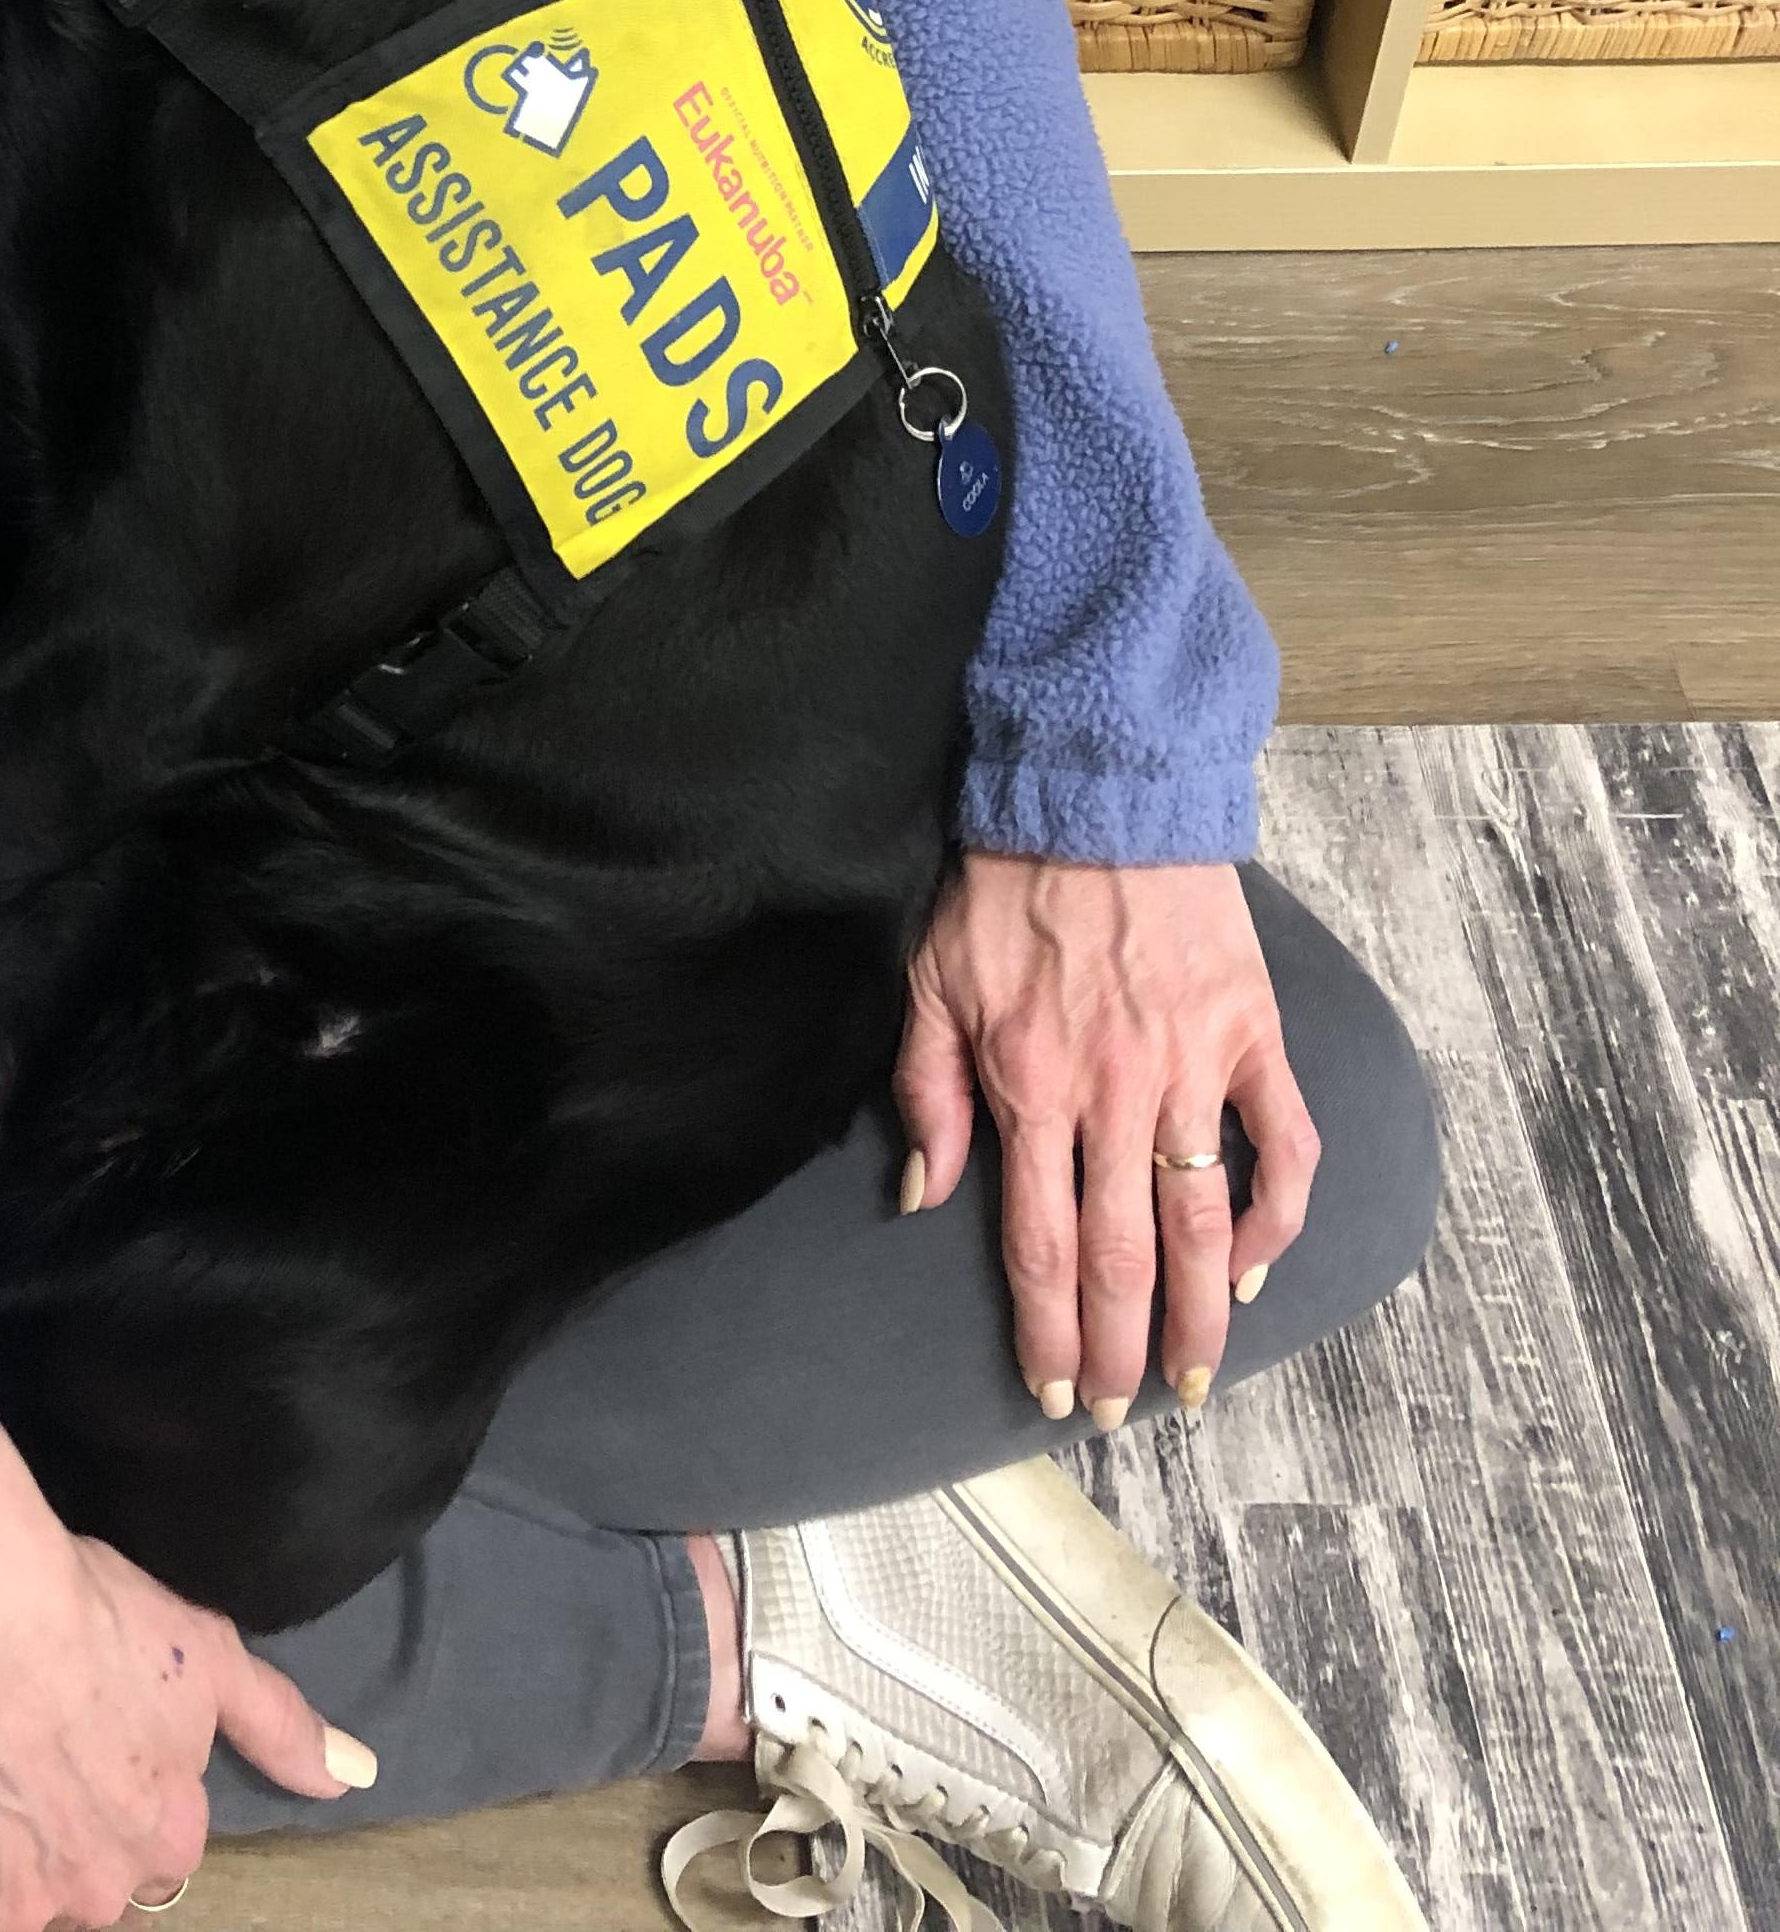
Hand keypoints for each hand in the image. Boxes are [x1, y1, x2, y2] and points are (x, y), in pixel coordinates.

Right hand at [0, 1392, 369, 1931]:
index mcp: (171, 1833)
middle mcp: (108, 1886)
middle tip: (37, 1770)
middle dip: (72, 1845)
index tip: (96, 1761)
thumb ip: (280, 1726)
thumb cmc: (95, 1618)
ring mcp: (31, 1906)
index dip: (125, 1808)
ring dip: (12, 1865)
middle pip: (93, 1888)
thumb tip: (356, 1777)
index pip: (159, 1853)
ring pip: (29, 1906)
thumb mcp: (210, 1656)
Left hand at [893, 855, 1319, 1427]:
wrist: (1095, 794)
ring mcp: (1192, 1067)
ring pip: (1201, 1220)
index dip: (1049, 1328)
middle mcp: (1113, 1093)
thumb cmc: (1003, 886)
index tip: (1055, 1390)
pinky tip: (1254, 1269)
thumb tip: (924, 1195)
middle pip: (1122, 1254)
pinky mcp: (1251, 1034)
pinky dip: (1275, 1216)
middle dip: (1121, 1347)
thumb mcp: (928, 981)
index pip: (1039, 1242)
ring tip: (1195, 1379)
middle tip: (1122, 1411)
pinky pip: (1280, 1143)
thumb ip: (926, 1092)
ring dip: (1201, 1313)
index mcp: (1029, 1086)